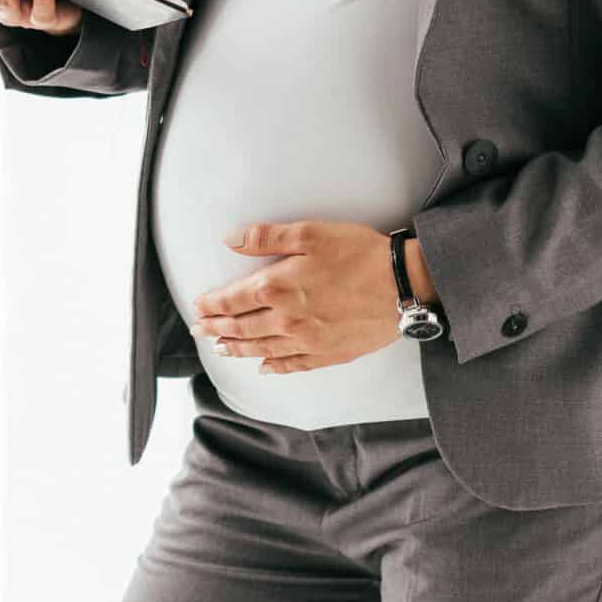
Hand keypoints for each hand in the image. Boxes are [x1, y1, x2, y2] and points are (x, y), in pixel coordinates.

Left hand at [190, 221, 434, 373]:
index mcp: (277, 288)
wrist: (404, 286)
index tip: (198, 307)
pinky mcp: (329, 353)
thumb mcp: (310, 233)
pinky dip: (275, 367)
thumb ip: (266, 237)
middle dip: (216, 329)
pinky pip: (294, 365)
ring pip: (262, 349)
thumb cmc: (359, 254)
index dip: (212, 305)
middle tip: (199, 331)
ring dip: (237, 349)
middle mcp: (286, 320)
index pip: (232, 300)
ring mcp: (307, 341)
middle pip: (241, 328)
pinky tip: (265, 368)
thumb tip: (230, 240)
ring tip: (220, 349)